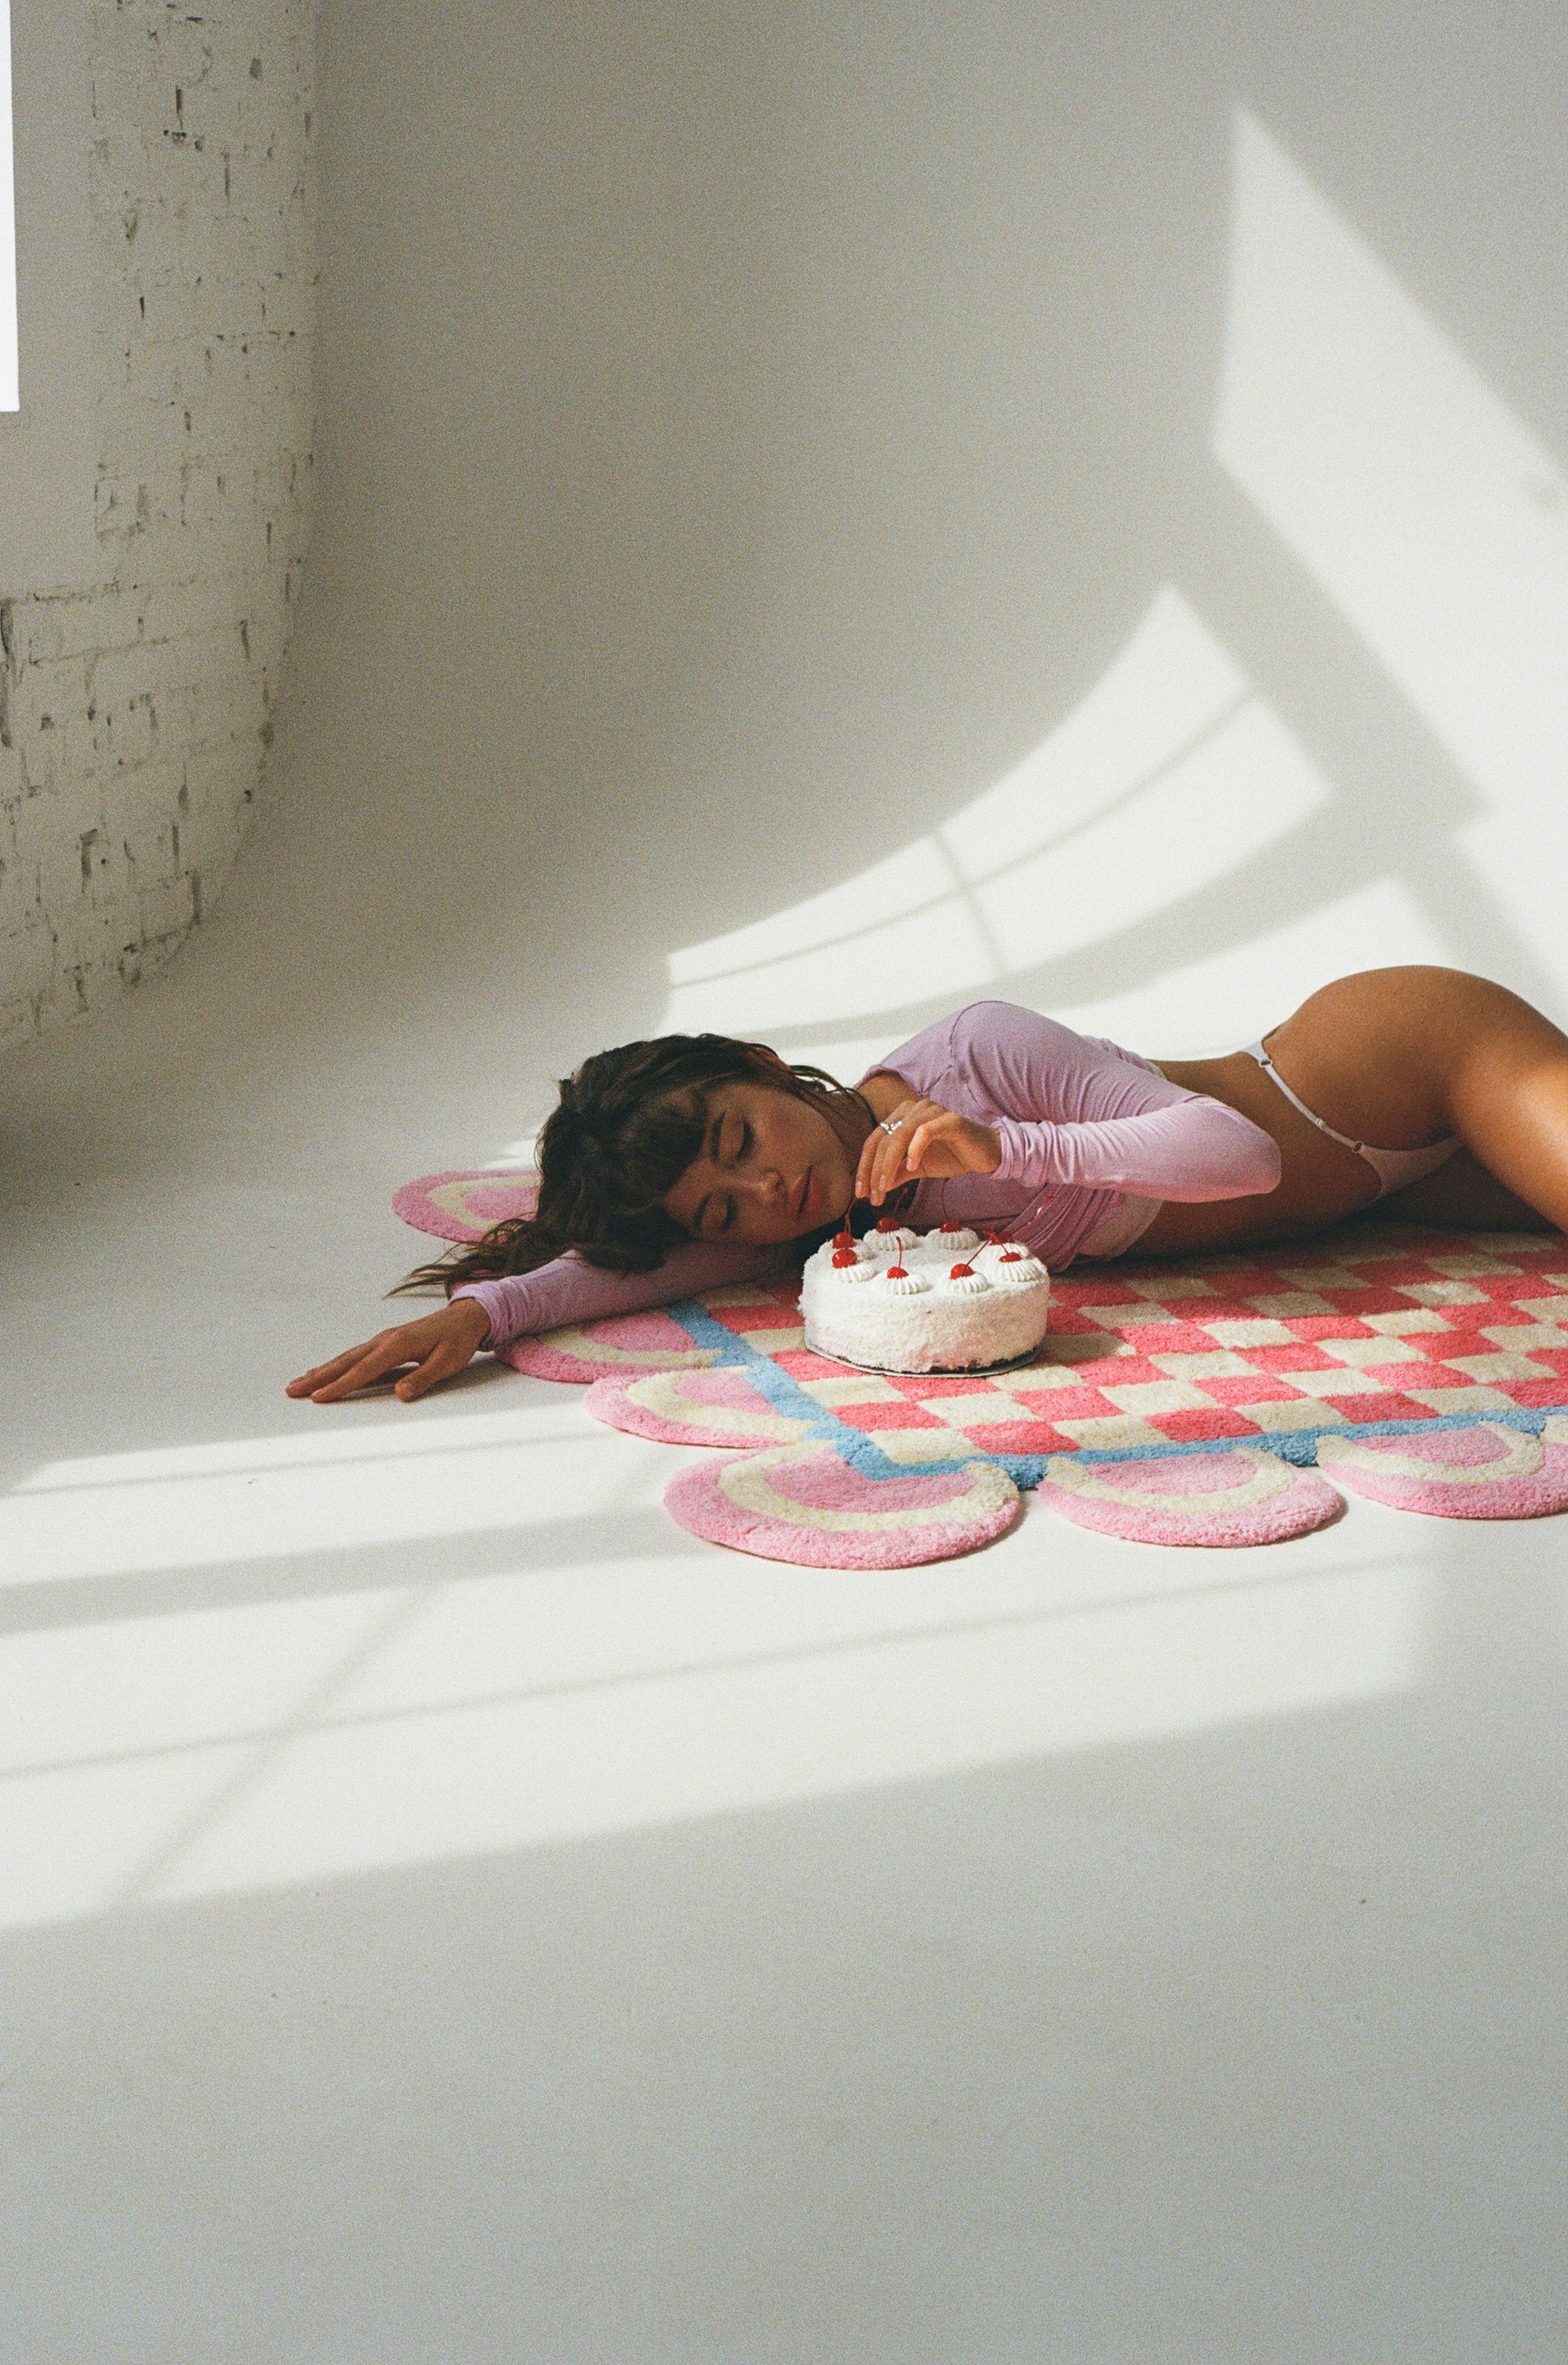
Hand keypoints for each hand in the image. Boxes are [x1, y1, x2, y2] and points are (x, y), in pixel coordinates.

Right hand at [285, 1298, 492, 1404]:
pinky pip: (355, 1356)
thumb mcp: (447, 1363)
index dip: (341, 1385)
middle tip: (291, 1391)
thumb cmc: (457, 1342)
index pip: (364, 1370)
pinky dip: (337, 1365)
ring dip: (322, 1371)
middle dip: (318, 1377)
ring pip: (347, 1358)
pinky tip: (325, 1372)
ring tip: (298, 1384)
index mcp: (398, 1345)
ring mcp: (383, 1340)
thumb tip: (400, 1394)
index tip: (319, 1397)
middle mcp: (385, 1340)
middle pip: (346, 1361)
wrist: (465, 1318)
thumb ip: (423, 1378)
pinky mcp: (385, 1343)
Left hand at [855, 1098, 1000, 1204]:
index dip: (864, 1167)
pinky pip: (925, 1132)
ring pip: (899, 1135)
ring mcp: (931, 1111)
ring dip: (889, 1164)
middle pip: (883, 1138)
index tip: (860, 1192)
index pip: (874, 1140)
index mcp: (902, 1117)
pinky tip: (911, 1168)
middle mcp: (913, 1109)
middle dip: (874, 1170)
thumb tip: (873, 1188)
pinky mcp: (949, 1120)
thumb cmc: (951, 1156)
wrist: (985, 1154)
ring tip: (885, 1187)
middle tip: (872, 1196)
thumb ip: (895, 1173)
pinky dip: (914, 1150)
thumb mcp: (916, 1168)